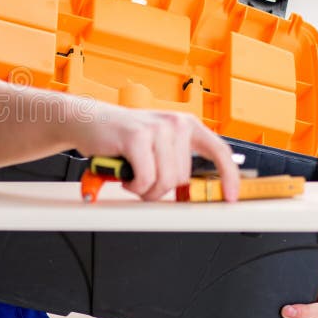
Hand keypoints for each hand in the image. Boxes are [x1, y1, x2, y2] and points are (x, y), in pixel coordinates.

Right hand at [80, 102, 239, 201]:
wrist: (86, 120)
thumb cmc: (119, 136)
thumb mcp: (156, 143)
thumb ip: (176, 159)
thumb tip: (191, 188)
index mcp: (185, 124)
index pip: (219, 151)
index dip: (229, 176)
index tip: (231, 197)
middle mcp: (175, 123)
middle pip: (182, 177)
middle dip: (160, 187)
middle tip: (142, 178)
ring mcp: (157, 129)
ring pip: (165, 181)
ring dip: (144, 188)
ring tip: (132, 175)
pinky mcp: (137, 137)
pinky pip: (145, 179)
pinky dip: (133, 186)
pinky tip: (124, 175)